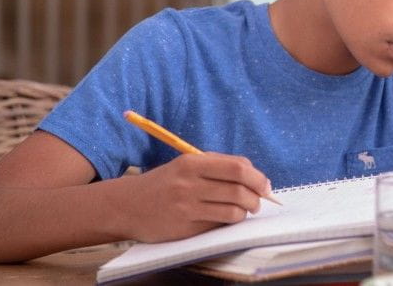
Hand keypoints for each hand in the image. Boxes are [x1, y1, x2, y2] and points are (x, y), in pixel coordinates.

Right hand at [114, 152, 271, 242]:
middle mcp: (189, 184)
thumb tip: (254, 175)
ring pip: (232, 211)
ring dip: (245, 212)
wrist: (128, 205)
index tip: (265, 185)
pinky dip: (229, 222)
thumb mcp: (187, 165)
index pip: (237, 168)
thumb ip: (218, 166)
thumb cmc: (165, 183)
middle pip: (238, 189)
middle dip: (256, 196)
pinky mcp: (185, 229)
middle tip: (258, 200)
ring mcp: (186, 208)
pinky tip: (227, 219)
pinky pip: (218, 226)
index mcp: (192, 163)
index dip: (257, 177)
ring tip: (244, 210)